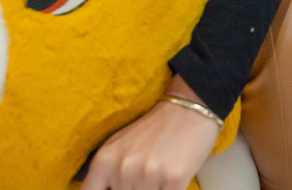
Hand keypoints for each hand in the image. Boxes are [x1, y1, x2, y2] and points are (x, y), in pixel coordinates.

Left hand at [81, 76, 219, 189]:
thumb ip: (105, 173)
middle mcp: (122, 168)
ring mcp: (147, 174)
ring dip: (154, 189)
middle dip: (135, 189)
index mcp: (104, 159)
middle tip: (146, 171)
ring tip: (159, 173)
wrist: (187, 109)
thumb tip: (105, 189)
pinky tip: (171, 179)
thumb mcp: (119, 146)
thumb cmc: (153, 130)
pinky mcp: (173, 179)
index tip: (115, 187)